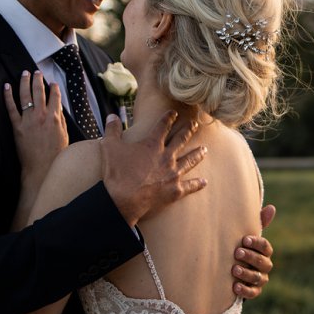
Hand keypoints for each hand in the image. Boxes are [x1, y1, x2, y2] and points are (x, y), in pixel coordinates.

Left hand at [4, 70, 67, 181]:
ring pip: (26, 96)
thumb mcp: (64, 136)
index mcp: (55, 118)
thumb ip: (62, 121)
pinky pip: (11, 108)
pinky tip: (7, 86)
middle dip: (38, 80)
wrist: (42, 168)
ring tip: (25, 73)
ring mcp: (29, 120)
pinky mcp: (17, 126)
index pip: (55, 97)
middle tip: (36, 72)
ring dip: (25, 82)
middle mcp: (42, 116)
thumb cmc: (55, 156)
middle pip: (40, 92)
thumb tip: (59, 110)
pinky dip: (8, 96)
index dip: (54, 88)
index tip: (52, 83)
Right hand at [101, 111, 207, 225]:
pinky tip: (204, 181)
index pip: (163, 126)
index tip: (175, 113)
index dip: (169, 118)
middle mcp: (166, 156)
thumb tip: (112, 116)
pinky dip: (197, 184)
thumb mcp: (109, 146)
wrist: (123, 199)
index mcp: (152, 144)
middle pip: (181, 140)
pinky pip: (190, 186)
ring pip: (189, 160)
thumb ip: (112, 129)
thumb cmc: (116, 172)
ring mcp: (173, 173)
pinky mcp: (175, 190)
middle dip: (188, 131)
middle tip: (195, 125)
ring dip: (197, 154)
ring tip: (205, 149)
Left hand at [232, 204, 275, 298]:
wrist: (231, 269)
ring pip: (258, 278)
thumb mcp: (247, 236)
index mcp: (265, 252)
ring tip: (234, 269)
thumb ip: (258, 223)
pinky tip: (235, 286)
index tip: (244, 239)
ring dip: (246, 273)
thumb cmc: (241, 247)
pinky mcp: (254, 291)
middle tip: (237, 253)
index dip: (256, 243)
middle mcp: (265, 266)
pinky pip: (253, 293)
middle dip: (250, 257)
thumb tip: (272, 208)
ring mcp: (261, 279)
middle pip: (262, 262)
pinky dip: (245, 290)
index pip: (265, 247)